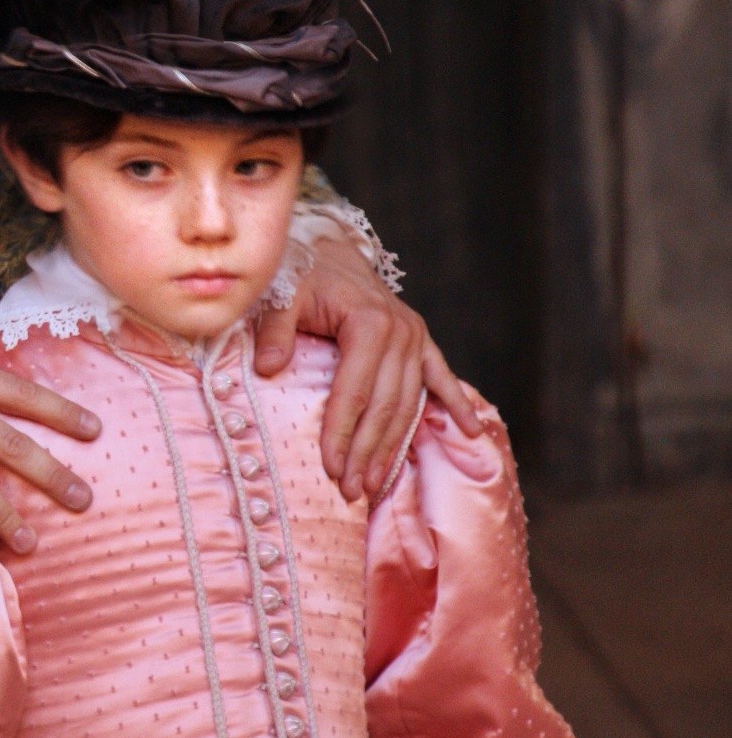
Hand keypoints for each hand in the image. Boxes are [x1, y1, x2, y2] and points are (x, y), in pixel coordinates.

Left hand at [254, 231, 481, 500]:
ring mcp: (415, 337)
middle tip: (350, 490)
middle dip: (366, 452)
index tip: (330, 468)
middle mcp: (401, 331)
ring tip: (375, 484)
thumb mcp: (281, 294)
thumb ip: (275, 331)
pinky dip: (456, 404)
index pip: (355, 391)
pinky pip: (441, 377)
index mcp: (368, 321)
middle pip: (385, 406)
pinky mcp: (421, 340)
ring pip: (408, 403)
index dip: (342, 432)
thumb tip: (268, 369)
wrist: (327, 247)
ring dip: (394, 446)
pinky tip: (469, 432)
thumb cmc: (300, 274)